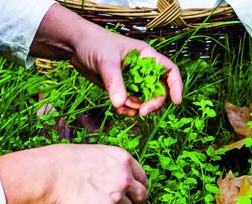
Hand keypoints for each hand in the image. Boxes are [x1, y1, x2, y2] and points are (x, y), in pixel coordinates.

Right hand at [0, 144, 148, 203]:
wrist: (49, 173)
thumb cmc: (66, 162)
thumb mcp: (97, 155)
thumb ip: (114, 167)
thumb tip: (124, 181)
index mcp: (123, 159)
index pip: (142, 178)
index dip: (137, 187)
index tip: (131, 193)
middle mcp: (125, 177)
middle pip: (142, 196)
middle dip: (133, 201)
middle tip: (120, 203)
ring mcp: (117, 195)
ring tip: (93, 202)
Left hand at [31, 4, 182, 116]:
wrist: (75, 46)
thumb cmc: (94, 44)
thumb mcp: (106, 61)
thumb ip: (114, 82)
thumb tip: (120, 103)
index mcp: (146, 57)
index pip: (169, 71)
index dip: (176, 86)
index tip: (176, 101)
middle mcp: (143, 70)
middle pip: (159, 91)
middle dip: (152, 103)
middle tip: (142, 111)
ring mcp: (133, 80)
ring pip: (144, 100)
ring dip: (137, 108)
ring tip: (122, 108)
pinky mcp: (122, 89)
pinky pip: (131, 104)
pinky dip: (126, 109)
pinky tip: (117, 108)